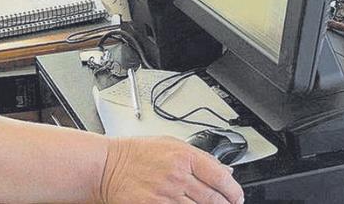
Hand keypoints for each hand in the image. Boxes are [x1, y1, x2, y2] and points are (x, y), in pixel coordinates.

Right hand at [98, 137, 243, 203]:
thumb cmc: (136, 153)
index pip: (220, 177)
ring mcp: (166, 195)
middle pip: (213, 198)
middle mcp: (178, 176)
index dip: (233, 190)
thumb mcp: (171, 144)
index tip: (237, 196)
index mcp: (184, 156)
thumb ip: (200, 157)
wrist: (107, 167)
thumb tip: (224, 170)